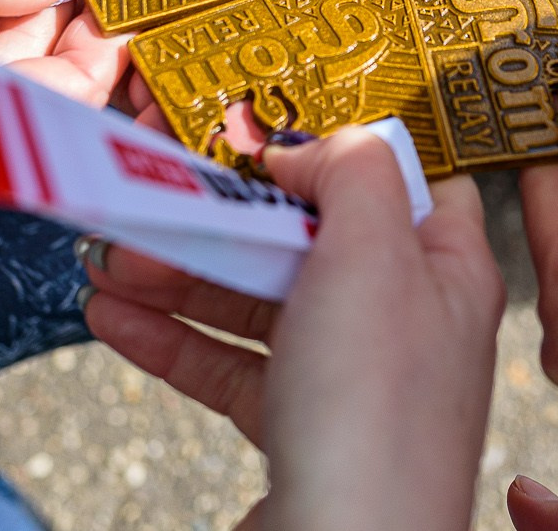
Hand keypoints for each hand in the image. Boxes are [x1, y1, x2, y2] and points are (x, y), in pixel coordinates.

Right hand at [80, 130, 504, 530]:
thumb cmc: (376, 420)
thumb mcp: (374, 253)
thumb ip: (352, 171)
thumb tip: (314, 141)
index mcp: (446, 269)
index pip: (405, 177)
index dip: (337, 144)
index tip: (262, 125)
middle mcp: (407, 321)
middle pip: (310, 237)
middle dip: (227, 214)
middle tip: (157, 193)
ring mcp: (352, 381)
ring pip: (259, 301)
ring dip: (183, 272)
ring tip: (111, 256)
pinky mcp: (300, 432)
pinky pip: (229, 367)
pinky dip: (171, 339)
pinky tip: (113, 317)